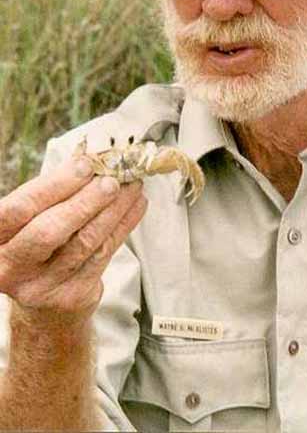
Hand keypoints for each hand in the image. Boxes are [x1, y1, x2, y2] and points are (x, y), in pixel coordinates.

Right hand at [0, 157, 146, 323]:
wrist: (43, 302)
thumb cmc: (37, 246)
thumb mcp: (32, 219)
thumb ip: (54, 194)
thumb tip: (92, 160)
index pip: (19, 209)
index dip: (54, 186)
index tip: (85, 165)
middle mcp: (11, 266)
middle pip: (50, 231)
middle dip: (86, 201)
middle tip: (112, 180)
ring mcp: (41, 285)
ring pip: (84, 242)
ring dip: (114, 209)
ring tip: (132, 187)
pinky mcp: (72, 295)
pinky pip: (104, 254)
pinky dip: (124, 225)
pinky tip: (137, 205)